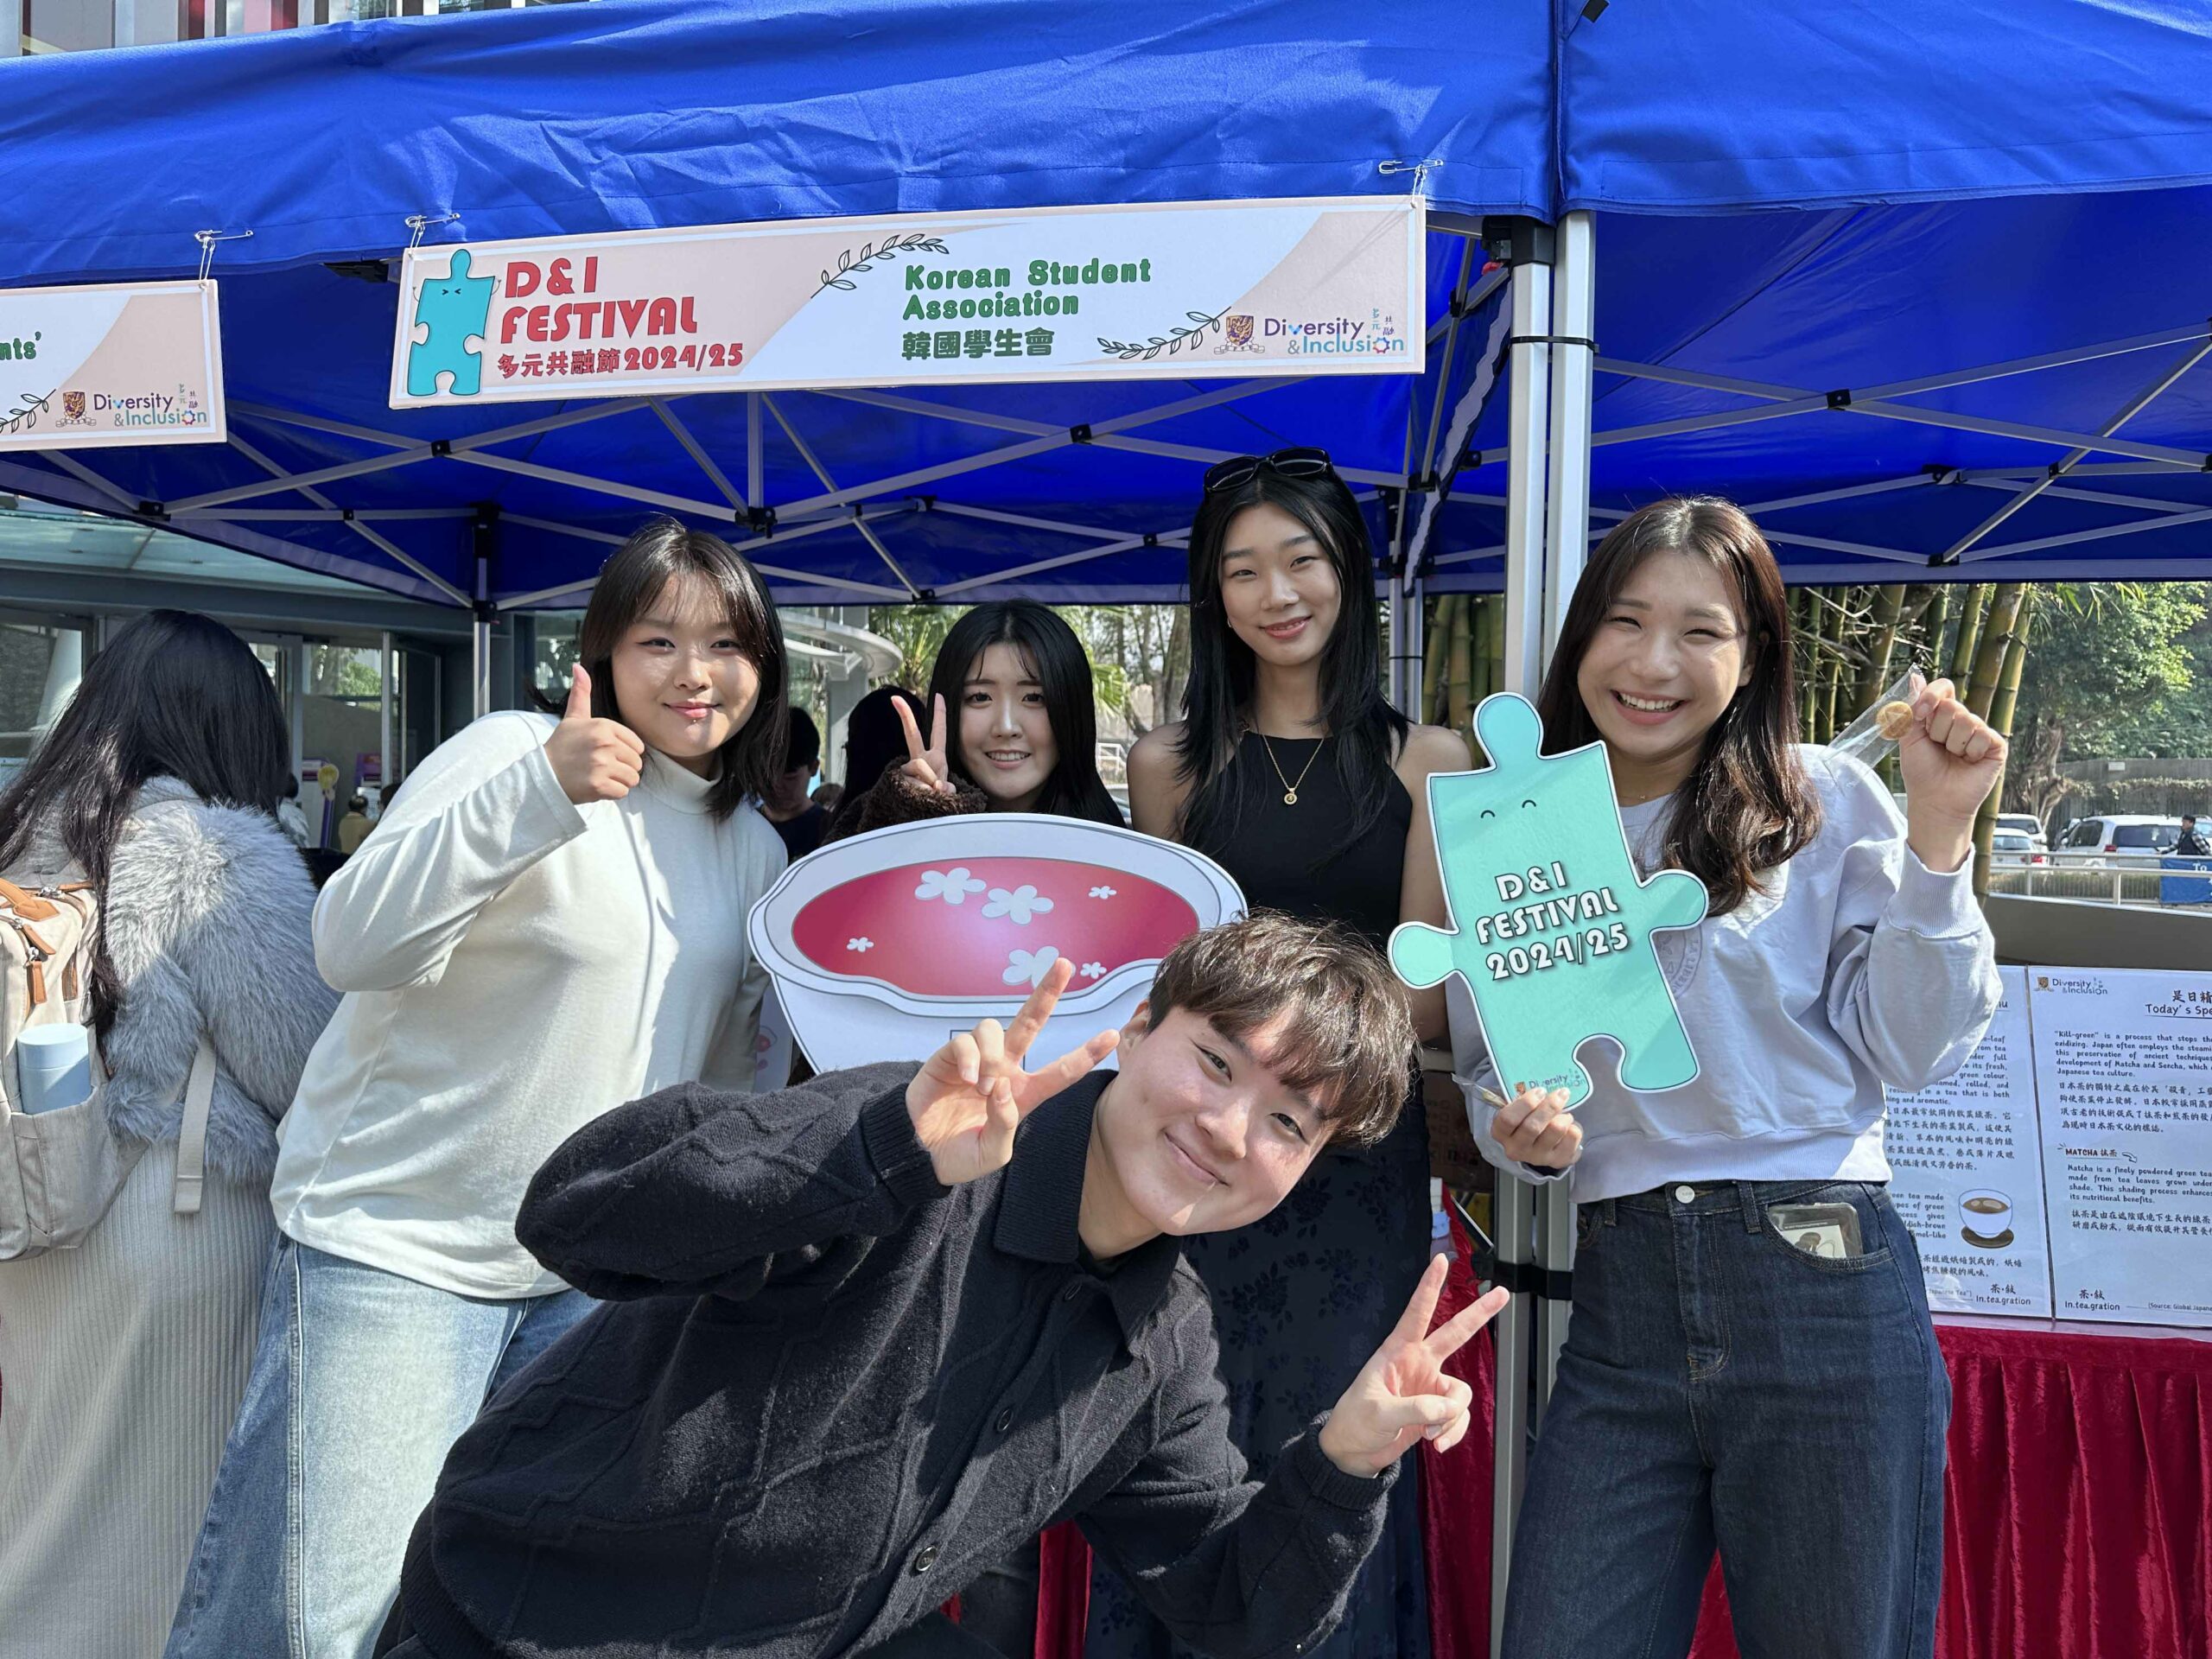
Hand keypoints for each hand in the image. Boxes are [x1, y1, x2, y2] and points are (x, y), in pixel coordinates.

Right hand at [544, 666, 646, 804]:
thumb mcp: (573, 718)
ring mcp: (602, 765)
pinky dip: (612, 793)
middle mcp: (604, 744)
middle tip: (601, 767)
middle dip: (623, 768)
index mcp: (603, 726)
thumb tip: (579, 666)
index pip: (637, 746)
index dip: (625, 752)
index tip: (606, 754)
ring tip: (600, 776)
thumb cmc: (561, 747)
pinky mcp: (599, 786)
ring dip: (619, 781)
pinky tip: (596, 787)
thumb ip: (581, 693)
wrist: (543, 775)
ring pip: (632, 779)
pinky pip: (623, 793)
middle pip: (637, 763)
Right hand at [894, 693, 958, 797]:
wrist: (922, 816)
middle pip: (912, 735)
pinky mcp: (900, 780)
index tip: (938, 695)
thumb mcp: (947, 791)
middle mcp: (921, 760)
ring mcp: (909, 770)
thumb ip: (944, 787)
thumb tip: (935, 786)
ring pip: (919, 765)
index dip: (940, 713)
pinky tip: (920, 799)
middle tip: (895, 698)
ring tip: (930, 795)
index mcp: (936, 757)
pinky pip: (915, 782)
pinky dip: (922, 793)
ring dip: (929, 782)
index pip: (938, 732)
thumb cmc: (938, 801)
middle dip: (905, 716)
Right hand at [906, 957, 1119, 1185]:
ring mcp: (978, 1059)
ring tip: (984, 1087)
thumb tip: (1005, 1088)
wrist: (920, 1155)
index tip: (1113, 1035)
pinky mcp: (949, 1057)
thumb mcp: (991, 1154)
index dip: (1087, 1053)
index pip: (1061, 1070)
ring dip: (993, 1056)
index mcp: (1024, 1093)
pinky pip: (965, 1041)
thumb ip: (1004, 1126)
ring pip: (993, 1028)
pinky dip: (971, 1058)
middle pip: (1030, 1021)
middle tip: (1064, 964)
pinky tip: (969, 1080)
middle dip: (1047, 992)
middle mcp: (1005, 1069)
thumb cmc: (961, 1155)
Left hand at [1320, 1256, 1507, 1475]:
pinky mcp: (1437, 1411)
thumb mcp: (1379, 1413)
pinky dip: (1452, 1432)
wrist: (1354, 1451)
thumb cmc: (1356, 1422)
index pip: (1416, 1313)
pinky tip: (1437, 1444)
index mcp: (1397, 1352)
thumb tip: (1447, 1409)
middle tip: (1502, 1292)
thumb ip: (1415, 1409)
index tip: (1440, 1260)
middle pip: (1455, 1333)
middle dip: (1480, 1313)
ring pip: (1461, 1394)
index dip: (1430, 1286)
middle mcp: (1419, 1363)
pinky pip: (1458, 1417)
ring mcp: (1430, 1386)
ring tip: (1431, 1435)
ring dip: (1451, 1419)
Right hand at [1488, 1082, 1580, 1168]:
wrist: (1536, 1145)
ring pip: (1555, 1131)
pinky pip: (1572, 1139)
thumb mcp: (1517, 1109)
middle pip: (1532, 1127)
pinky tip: (1569, 1125)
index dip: (1525, 1103)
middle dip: (1550, 1106)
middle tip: (1561, 1093)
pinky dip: (1574, 1127)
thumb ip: (1523, 1099)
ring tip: (1564, 1113)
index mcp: (1500, 1132)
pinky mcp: (1557, 1161)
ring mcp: (1537, 1157)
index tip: (1540, 1090)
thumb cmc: (1525, 1119)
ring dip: (1564, 1117)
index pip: (1508, 1119)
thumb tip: (1542, 1083)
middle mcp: (1516, 1148)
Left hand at [1896, 673, 2006, 871]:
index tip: (1920, 713)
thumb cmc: (1921, 770)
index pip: (1944, 688)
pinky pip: (1982, 735)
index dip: (1932, 696)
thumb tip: (1915, 676)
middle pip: (1953, 706)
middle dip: (1938, 730)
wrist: (1935, 799)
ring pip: (1967, 721)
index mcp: (1941, 714)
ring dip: (1952, 743)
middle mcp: (1963, 719)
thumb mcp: (1909, 737)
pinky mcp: (1995, 745)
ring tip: (1953, 757)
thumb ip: (1912, 708)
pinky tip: (1968, 762)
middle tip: (1937, 747)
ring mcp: (1980, 731)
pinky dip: (1970, 751)